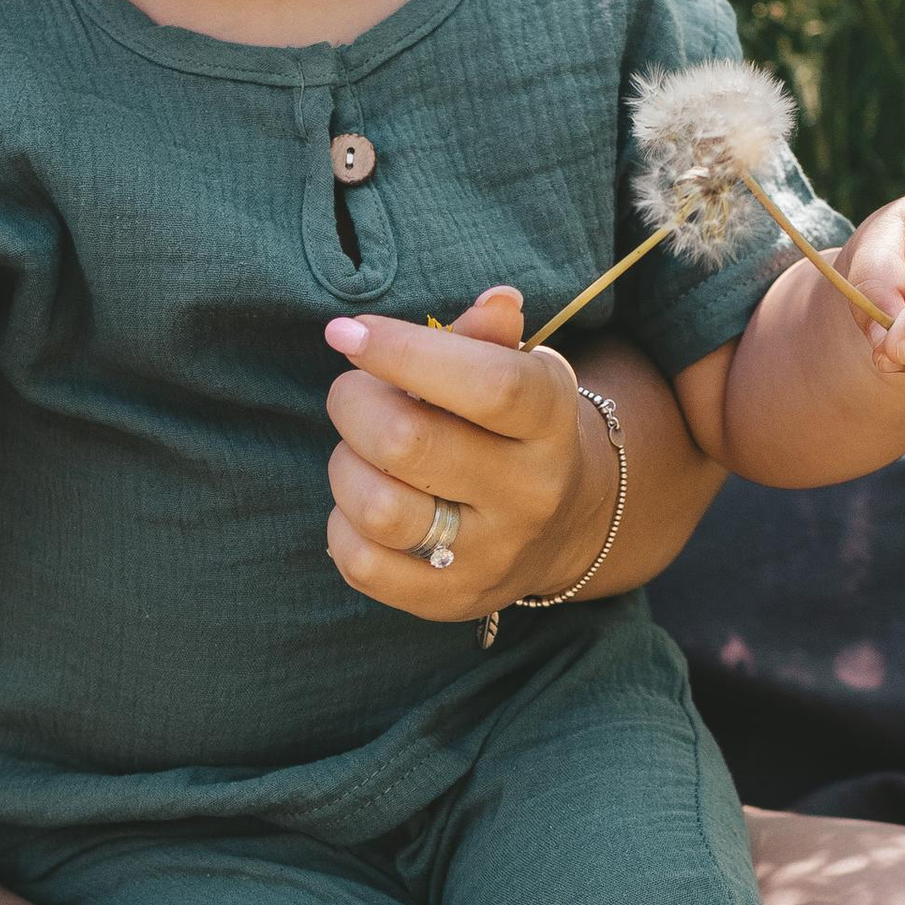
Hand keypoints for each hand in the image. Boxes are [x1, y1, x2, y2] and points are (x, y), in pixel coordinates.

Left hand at [322, 287, 621, 620]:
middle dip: (354, 403)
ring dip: (345, 465)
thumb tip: (496, 304)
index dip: (404, 352)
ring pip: (377, 507)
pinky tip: (362, 505)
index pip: (487, 385)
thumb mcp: (517, 371)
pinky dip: (342, 525)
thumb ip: (491, 338)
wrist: (562, 524)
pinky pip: (361, 564)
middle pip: (408, 444)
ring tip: (360, 451)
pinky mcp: (450, 600)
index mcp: (551, 421)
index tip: (349, 333)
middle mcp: (530, 493)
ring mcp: (492, 555)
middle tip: (353, 392)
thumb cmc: (513, 426)